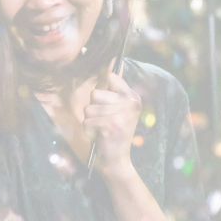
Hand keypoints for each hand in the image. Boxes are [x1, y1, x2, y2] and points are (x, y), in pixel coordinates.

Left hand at [83, 64, 140, 179]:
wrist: (117, 161)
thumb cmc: (113, 133)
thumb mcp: (117, 109)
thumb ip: (115, 86)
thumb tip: (113, 59)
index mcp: (133, 97)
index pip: (111, 77)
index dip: (104, 92)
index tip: (109, 107)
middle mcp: (131, 104)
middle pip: (95, 93)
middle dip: (94, 109)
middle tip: (105, 123)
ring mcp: (121, 114)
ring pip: (88, 108)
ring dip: (90, 121)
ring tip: (102, 130)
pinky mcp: (110, 126)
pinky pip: (86, 121)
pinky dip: (88, 131)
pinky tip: (100, 137)